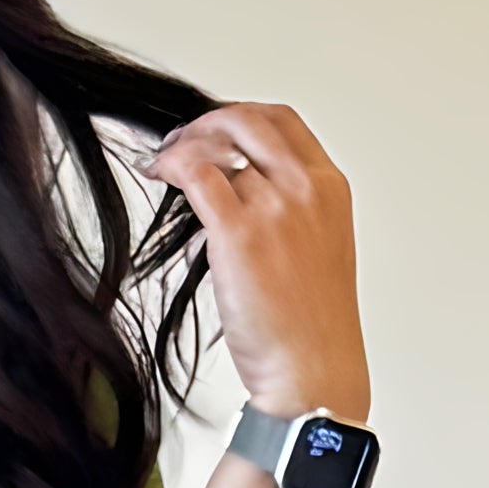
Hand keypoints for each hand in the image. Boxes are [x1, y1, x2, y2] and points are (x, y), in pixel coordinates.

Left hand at [135, 101, 367, 424]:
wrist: (313, 369)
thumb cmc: (310, 328)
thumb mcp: (315, 251)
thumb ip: (285, 214)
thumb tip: (231, 201)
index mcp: (329, 188)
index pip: (282, 123)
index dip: (241, 118)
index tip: (216, 131)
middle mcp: (305, 188)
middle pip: (249, 121)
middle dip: (207, 123)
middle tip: (180, 142)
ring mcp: (275, 207)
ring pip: (218, 147)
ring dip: (184, 148)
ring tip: (164, 165)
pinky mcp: (240, 232)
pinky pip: (197, 173)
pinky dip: (172, 163)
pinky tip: (159, 172)